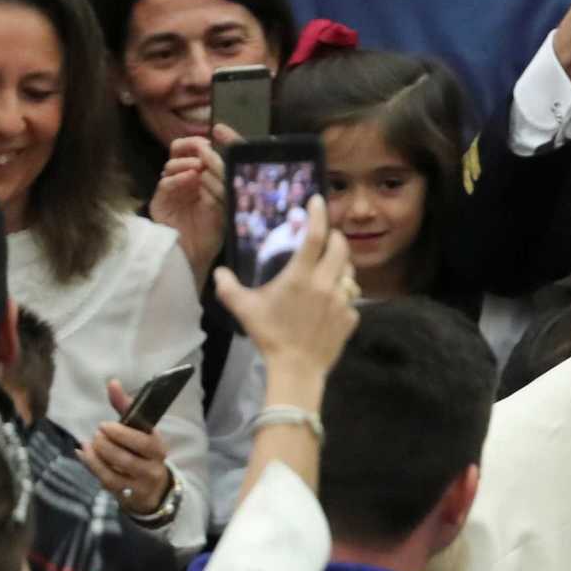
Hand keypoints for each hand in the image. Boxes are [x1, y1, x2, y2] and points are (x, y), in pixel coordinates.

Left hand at [79, 378, 174, 515]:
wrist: (154, 488)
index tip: (104, 425)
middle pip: (128, 458)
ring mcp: (140, 484)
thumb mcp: (139, 429)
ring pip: (116, 473)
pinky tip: (83, 454)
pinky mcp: (127, 495)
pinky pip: (107, 482)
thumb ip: (125, 406)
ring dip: (98, 457)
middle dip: (107, 445)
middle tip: (96, 434)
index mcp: (158, 446)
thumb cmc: (142, 451)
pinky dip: (92, 467)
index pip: (143, 440)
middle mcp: (152, 466)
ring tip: (89, 444)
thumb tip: (112, 382)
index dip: (122, 433)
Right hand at [151, 133, 229, 281]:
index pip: (196, 150)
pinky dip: (177, 178)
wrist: (196, 258)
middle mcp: (183, 180)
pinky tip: (190, 179)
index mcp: (198, 177)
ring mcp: (170, 190)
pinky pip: (165, 183)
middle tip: (204, 147)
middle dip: (192, 145)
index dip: (203, 140)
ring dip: (186, 163)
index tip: (217, 134)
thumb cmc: (211, 233)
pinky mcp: (160, 202)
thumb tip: (223, 157)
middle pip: (179, 150)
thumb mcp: (224, 203)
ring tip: (199, 169)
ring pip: (171, 164)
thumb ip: (223, 181)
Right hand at [214, 194, 357, 379]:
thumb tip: (219, 273)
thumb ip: (229, 288)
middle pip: (341, 247)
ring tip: (329, 272)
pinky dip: (343, 297)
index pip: (315, 236)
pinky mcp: (351, 317)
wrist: (297, 370)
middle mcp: (325, 283)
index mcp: (300, 276)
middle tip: (326, 239)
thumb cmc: (270, 337)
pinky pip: (351, 299)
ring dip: (341, 267)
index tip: (317, 200)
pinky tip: (330, 305)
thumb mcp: (245, 310)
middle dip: (335, 237)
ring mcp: (342, 300)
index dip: (318, 214)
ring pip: (350, 272)